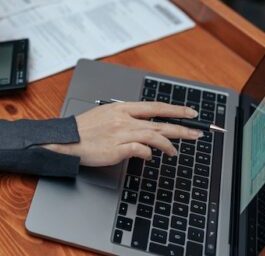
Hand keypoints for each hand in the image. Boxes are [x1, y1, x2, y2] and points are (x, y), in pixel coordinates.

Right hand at [43, 101, 201, 166]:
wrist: (66, 140)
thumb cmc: (83, 129)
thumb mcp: (105, 114)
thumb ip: (124, 117)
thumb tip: (141, 123)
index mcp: (121, 108)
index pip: (155, 106)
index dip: (175, 109)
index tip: (190, 113)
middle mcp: (124, 119)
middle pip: (160, 122)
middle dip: (182, 128)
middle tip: (197, 133)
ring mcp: (121, 134)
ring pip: (154, 136)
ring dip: (168, 145)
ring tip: (174, 152)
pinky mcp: (117, 149)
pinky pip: (141, 150)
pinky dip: (149, 154)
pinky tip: (151, 158)